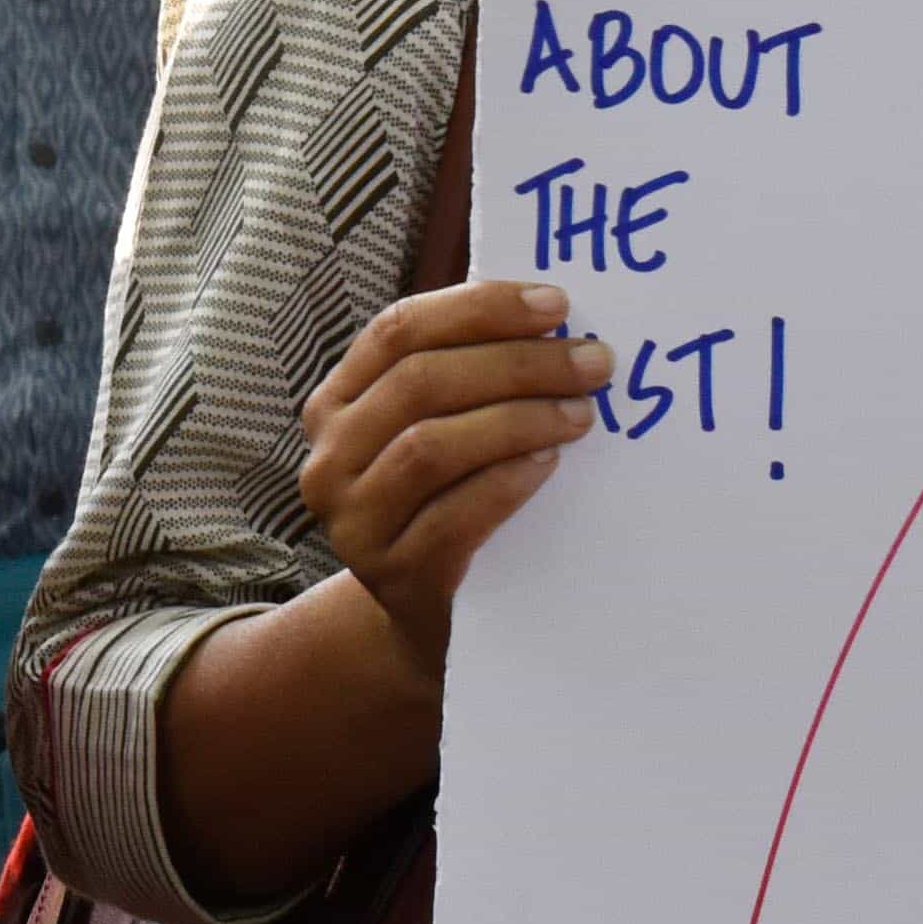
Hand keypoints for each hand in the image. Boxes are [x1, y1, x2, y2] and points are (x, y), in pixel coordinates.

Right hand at [298, 276, 613, 680]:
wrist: (426, 618)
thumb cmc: (446, 503)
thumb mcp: (436, 432)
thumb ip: (465, 379)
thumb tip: (553, 320)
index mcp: (337, 404)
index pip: (398, 331)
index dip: (479, 309)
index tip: (556, 305)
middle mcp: (331, 458)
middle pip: (419, 382)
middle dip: (517, 363)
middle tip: (592, 361)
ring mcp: (355, 520)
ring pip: (431, 446)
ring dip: (518, 419)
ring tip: (581, 413)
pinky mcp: (394, 574)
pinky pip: (454, 516)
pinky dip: (506, 483)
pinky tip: (550, 466)